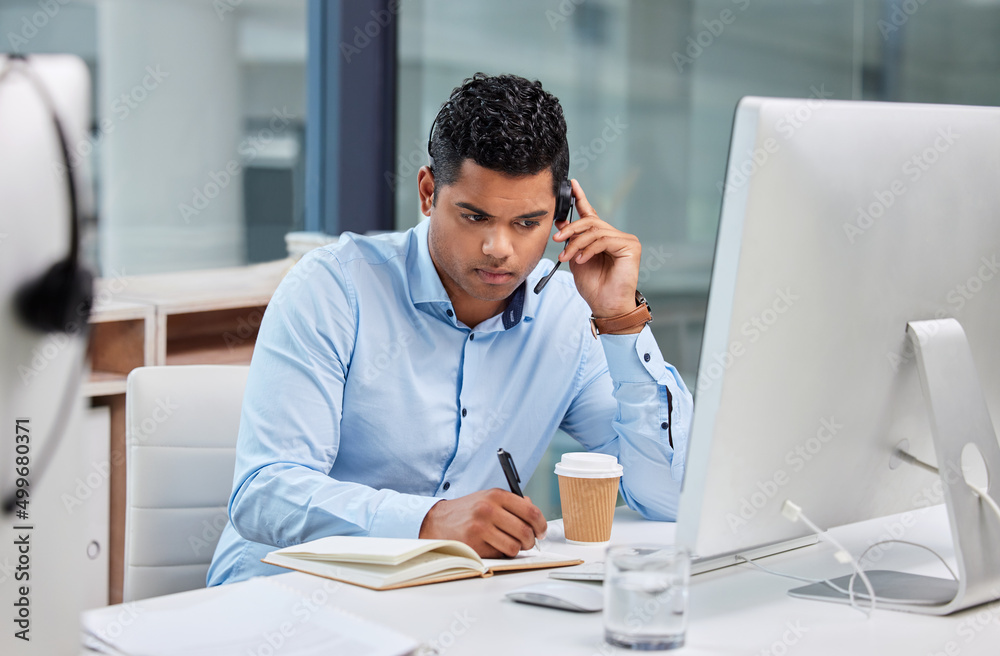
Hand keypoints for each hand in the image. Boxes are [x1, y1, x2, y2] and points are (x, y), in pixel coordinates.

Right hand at [418, 489, 546, 557]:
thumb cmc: (468, 511)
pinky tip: (494, 546)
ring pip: (515, 546)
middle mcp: (488, 509)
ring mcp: (480, 528)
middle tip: (528, 542)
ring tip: (510, 545)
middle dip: (531, 541)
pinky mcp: (474, 545)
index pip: (531, 511)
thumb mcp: (489, 498)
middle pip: (525, 531)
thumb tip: (534, 511)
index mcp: (496, 495)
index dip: (541, 525)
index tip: (541, 531)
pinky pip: (500, 554)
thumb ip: (513, 503)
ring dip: (516, 549)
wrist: (437, 521)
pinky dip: (502, 554)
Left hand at [553, 180, 640, 317]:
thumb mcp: (575, 259)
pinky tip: (581, 260)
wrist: (605, 305)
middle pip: (590, 221)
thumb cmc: (594, 286)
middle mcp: (615, 236)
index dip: (581, 198)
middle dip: (571, 229)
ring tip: (568, 257)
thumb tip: (561, 223)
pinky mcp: (631, 246)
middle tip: (557, 240)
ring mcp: (625, 240)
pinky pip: (604, 240)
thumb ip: (571, 241)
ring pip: (595, 231)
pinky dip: (589, 249)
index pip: (591, 214)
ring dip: (576, 243)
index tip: (572, 184)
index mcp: (602, 238)